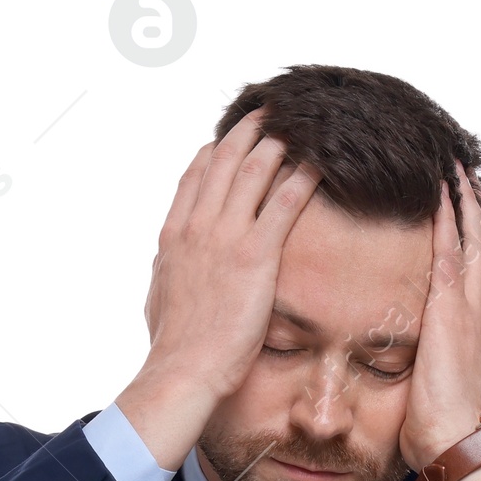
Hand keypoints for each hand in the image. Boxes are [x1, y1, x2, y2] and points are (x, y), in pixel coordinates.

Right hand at [115, 110, 321, 467]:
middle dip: (250, 130)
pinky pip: (284, 202)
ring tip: (300, 122)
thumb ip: (167, 275)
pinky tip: (319, 161)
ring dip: (279, 140)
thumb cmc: (175, 349)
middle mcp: (197, 225)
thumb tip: (166, 270)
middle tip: (270, 110)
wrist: (183, 370)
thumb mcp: (161, 301)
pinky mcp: (254, 254)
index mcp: (174, 236)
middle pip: (226, 160)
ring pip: (255, 170)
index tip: (231, 137)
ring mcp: (224, 236)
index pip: (195, 177)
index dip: (216, 151)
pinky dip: (302, 176)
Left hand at [398, 161, 480, 473]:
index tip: (472, 211)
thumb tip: (421, 370)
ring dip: (465, 201)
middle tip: (467, 174)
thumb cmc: (444, 431)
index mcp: (480, 331)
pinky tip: (438, 193)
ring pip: (476, 240)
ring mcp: (470, 310)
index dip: (480, 238)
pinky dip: (447, 219)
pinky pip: (450, 252)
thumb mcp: (442, 389)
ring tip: (454, 168)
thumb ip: (436, 368)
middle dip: (478, 208)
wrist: (456, 444)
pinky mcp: (450, 312)